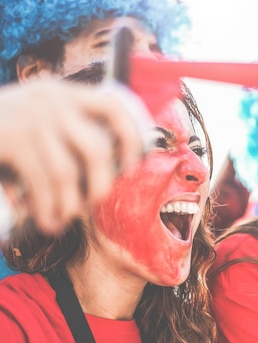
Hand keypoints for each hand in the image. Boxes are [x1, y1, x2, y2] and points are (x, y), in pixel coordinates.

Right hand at [0, 79, 151, 234]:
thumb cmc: (0, 129)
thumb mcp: (36, 117)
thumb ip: (66, 131)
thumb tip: (110, 169)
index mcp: (63, 92)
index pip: (113, 107)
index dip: (130, 137)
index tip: (131, 165)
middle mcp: (52, 99)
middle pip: (97, 149)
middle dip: (100, 185)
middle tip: (93, 203)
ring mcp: (31, 116)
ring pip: (68, 172)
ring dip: (69, 205)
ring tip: (63, 220)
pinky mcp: (12, 136)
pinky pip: (42, 182)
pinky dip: (48, 208)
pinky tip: (47, 221)